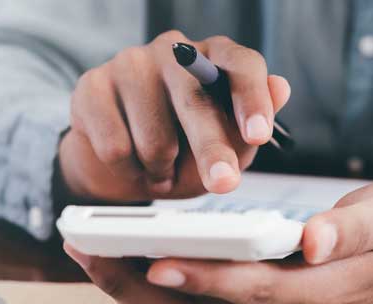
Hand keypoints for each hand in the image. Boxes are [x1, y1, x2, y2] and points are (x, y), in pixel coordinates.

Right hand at [59, 30, 290, 202]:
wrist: (119, 162)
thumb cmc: (179, 148)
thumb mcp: (223, 148)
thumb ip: (248, 126)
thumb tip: (280, 87)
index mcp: (213, 58)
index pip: (240, 65)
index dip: (251, 100)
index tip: (258, 135)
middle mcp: (172, 51)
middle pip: (195, 101)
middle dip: (210, 150)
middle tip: (222, 183)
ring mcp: (129, 64)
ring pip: (153, 135)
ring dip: (161, 169)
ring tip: (160, 169)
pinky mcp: (91, 86)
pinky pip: (115, 147)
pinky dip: (128, 171)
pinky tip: (130, 164)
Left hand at [64, 184, 372, 303]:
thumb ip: (351, 229)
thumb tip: (311, 239)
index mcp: (312, 292)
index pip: (248, 289)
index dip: (202, 279)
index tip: (154, 260)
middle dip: (136, 290)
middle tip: (90, 251)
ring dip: (131, 297)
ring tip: (91, 255)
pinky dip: (147, 296)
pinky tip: (121, 265)